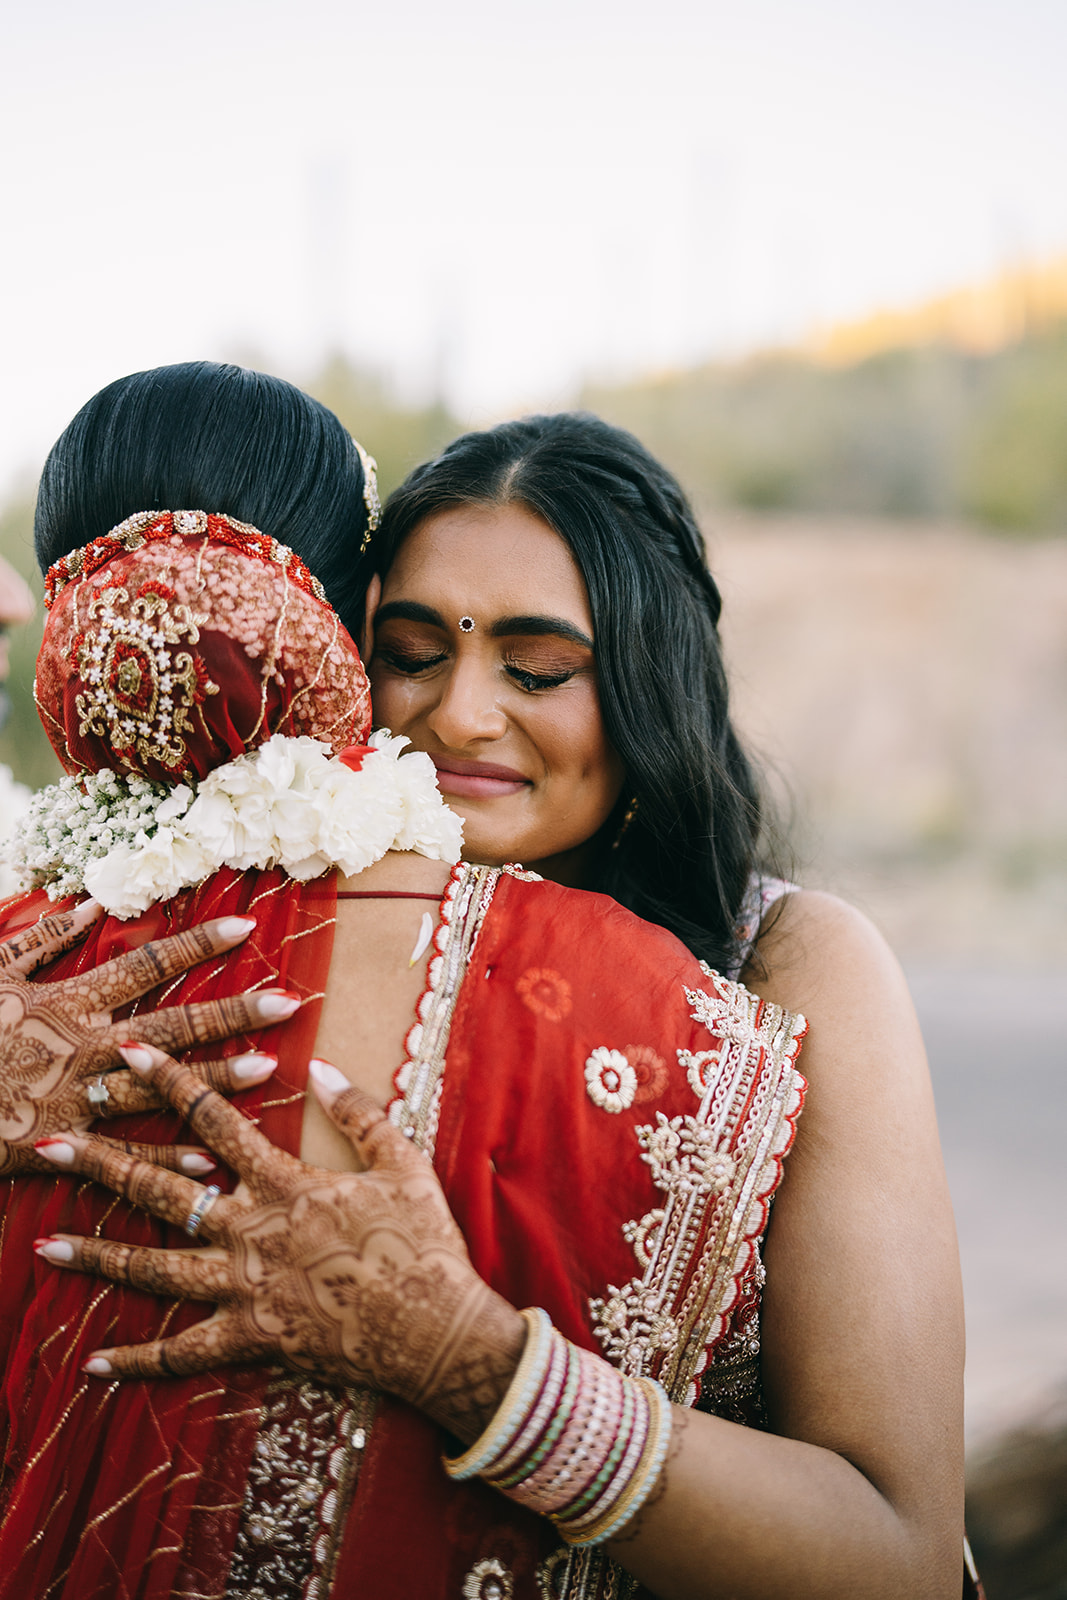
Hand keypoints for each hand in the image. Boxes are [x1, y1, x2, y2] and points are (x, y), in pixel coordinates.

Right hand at [0, 906, 300, 1173]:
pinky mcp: (61, 1145)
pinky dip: (166, 1158)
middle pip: (171, 1023)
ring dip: (215, 1081)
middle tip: (289, 1002)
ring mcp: (74, 1098)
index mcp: (66, 998)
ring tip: (269, 1069)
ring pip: (159, 1088)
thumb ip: (39, 940)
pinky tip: (212, 1160)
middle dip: (233, 1012)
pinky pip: (123, 1155)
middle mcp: (82, 1045)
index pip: (146, 964)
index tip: (248, 928)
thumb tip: (88, 905)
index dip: (197, 945)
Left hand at [35, 1044, 525, 1442]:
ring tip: (42, 1245)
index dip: (169, 1081)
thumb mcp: (401, 1162)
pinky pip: (182, 1355)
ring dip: (96, 1257)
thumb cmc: (423, 1242)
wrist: (435, 1330)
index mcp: (285, 1183)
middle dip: (101, 1164)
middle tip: (48, 1143)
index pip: (214, 1119)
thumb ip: (357, 1111)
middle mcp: (250, 1232)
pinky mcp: (249, 1340)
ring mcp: (244, 1290)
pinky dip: (137, 1361)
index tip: (127, 1052)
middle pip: (162, 1191)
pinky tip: (92, 1364)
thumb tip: (318, 1065)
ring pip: (153, 1271)